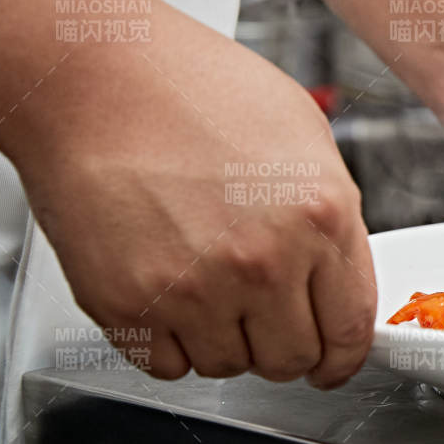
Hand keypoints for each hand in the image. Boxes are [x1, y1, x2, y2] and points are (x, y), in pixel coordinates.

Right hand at [17, 19, 376, 386]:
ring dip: (223, 340)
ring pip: (229, 367)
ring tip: (205, 282)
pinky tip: (167, 292)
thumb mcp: (305, 138)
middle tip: (263, 314)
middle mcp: (263, 263)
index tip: (333, 363)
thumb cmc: (191, 89)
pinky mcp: (130, 305)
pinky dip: (169, 343)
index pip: (350, 330)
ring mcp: (194, 290)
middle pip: (291, 360)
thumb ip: (332, 217)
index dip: (343, 357)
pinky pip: (166, 366)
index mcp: (320, 217)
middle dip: (282, 344)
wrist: (92, 77)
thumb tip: (341, 274)